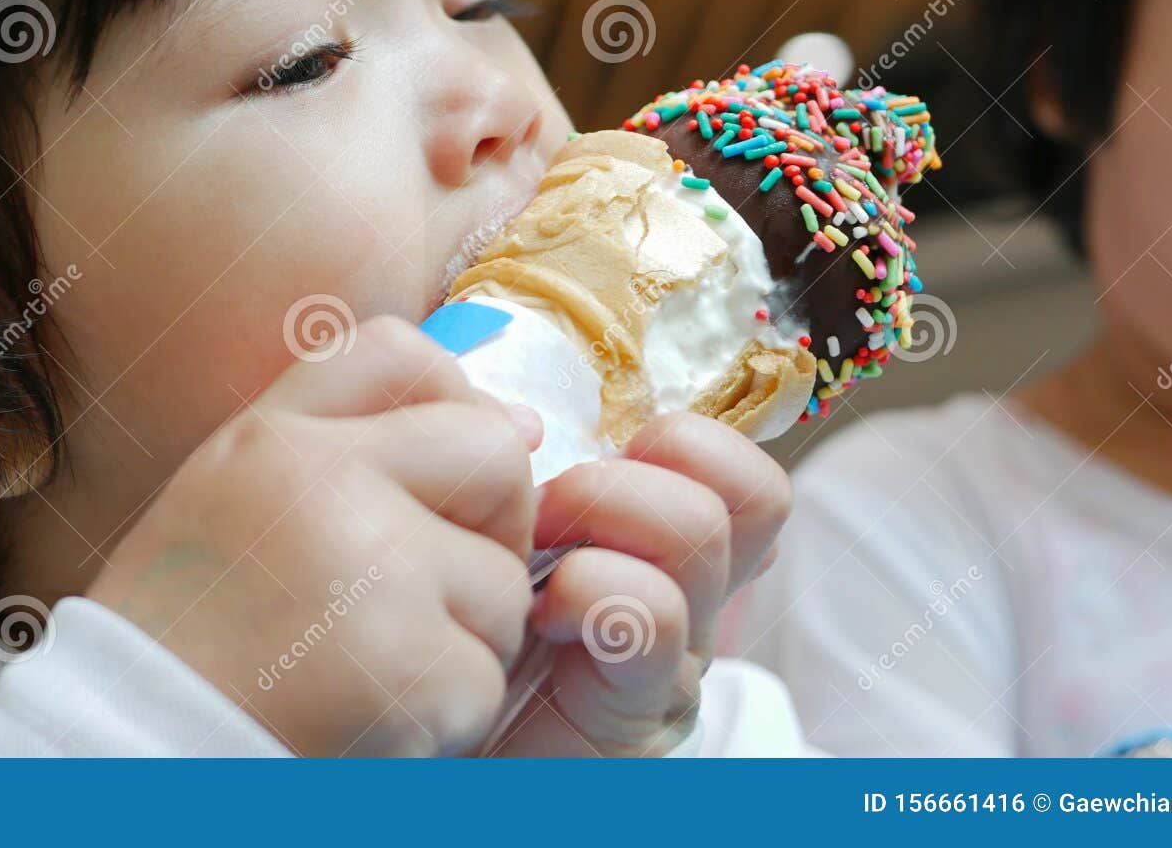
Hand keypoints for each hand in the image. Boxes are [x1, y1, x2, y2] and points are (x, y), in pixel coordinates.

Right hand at [85, 316, 540, 755]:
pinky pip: (484, 678)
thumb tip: (524, 425)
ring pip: (502, 585)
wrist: (126, 757)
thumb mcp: (232, 498)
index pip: (402, 353)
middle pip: (495, 456)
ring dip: (462, 641)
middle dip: (493, 529)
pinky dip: (444, 719)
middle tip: (428, 592)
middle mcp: (326, 483)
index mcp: (274, 438)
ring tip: (367, 671)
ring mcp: (374, 572)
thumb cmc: (188, 637)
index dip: (447, 406)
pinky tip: (368, 725)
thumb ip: (359, 438)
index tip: (431, 482)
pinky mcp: (409, 668)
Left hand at [492, 412, 790, 756]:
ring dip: (603, 512)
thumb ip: (514, 460)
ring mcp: (678, 655)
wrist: (431, 753)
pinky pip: (651, 613)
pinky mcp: (643, 711)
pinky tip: (536, 619)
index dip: (681, 435)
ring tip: (533, 558)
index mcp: (665, 539)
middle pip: (741, 486)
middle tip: (541, 509)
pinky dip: (588, 589)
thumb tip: (523, 418)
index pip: (736, 461)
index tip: (581, 460)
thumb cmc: (461, 623)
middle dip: (625, 473)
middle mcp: (694, 593)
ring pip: (700, 529)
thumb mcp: (495, 524)